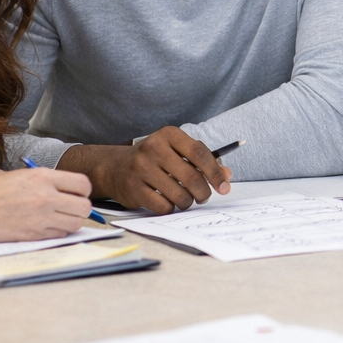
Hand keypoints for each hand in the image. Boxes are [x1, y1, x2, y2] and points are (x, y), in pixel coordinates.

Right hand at [0, 168, 91, 241]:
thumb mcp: (16, 174)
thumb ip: (41, 180)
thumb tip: (59, 187)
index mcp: (42, 177)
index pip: (83, 184)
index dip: (83, 190)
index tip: (77, 192)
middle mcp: (45, 197)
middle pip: (84, 207)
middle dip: (81, 207)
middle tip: (70, 207)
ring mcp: (39, 218)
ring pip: (75, 223)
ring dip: (71, 221)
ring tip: (59, 217)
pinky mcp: (31, 235)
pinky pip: (59, 235)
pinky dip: (58, 231)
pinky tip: (46, 226)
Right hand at [60, 126, 232, 213]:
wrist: (115, 167)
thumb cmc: (156, 159)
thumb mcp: (178, 152)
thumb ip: (204, 161)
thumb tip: (227, 176)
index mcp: (169, 135)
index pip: (200, 153)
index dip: (215, 172)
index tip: (224, 186)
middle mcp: (153, 148)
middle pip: (192, 177)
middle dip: (204, 192)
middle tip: (204, 197)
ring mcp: (141, 169)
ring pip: (179, 195)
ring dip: (188, 202)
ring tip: (185, 199)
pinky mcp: (133, 188)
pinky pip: (164, 206)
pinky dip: (171, 208)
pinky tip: (167, 202)